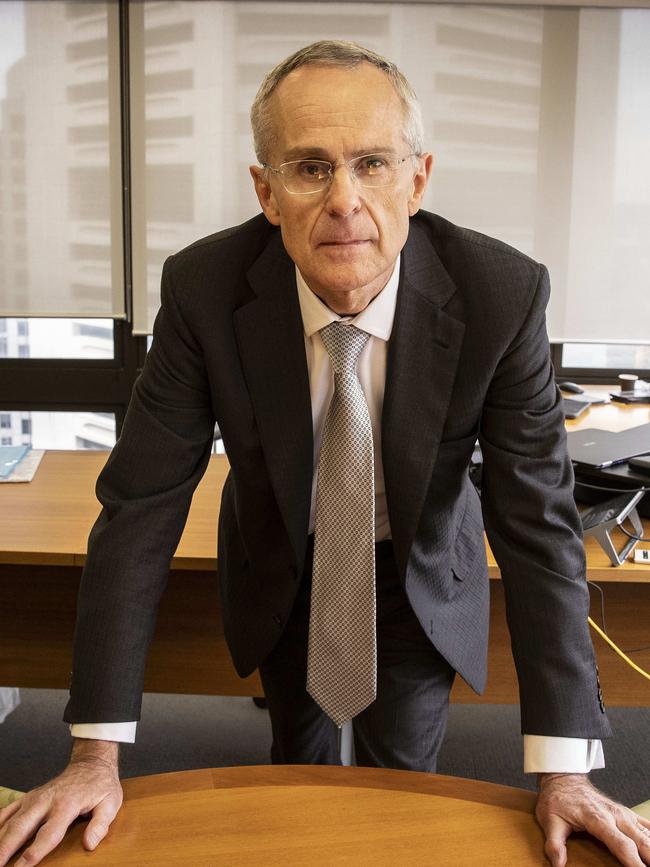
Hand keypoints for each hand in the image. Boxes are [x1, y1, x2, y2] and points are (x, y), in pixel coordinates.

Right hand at [0, 739, 121, 865]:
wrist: (91, 763)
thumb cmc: (101, 785)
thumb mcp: (111, 802)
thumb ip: (100, 824)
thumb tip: (90, 844)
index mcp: (67, 804)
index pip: (48, 834)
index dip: (34, 853)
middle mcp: (46, 800)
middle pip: (21, 827)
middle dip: (6, 848)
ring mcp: (35, 798)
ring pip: (10, 820)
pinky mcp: (29, 797)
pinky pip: (8, 810)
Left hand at [536, 773, 649, 866]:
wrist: (564, 778)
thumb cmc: (557, 799)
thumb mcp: (550, 820)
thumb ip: (554, 843)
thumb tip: (558, 864)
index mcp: (597, 819)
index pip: (622, 845)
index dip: (634, 863)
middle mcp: (615, 815)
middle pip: (642, 841)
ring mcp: (623, 813)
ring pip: (647, 834)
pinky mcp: (626, 813)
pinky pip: (646, 825)